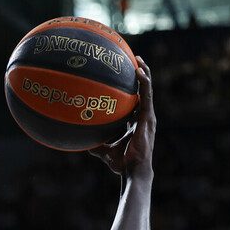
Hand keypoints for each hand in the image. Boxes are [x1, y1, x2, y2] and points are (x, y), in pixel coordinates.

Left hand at [90, 57, 155, 177]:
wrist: (133, 170)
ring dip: (144, 73)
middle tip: (133, 60)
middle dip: (141, 75)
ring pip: (148, 90)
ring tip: (138, 59)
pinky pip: (146, 96)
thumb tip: (81, 142)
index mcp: (136, 122)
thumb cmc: (121, 162)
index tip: (126, 76)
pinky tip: (139, 72)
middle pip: (144, 91)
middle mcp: (144, 117)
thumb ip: (95, 145)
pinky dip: (144, 83)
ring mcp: (147, 116)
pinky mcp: (148, 118)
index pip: (135, 102)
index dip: (133, 89)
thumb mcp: (104, 151)